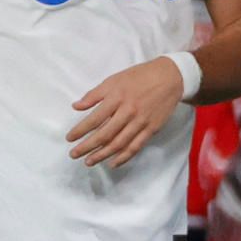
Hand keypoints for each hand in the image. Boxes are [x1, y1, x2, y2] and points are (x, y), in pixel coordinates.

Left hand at [67, 57, 186, 168]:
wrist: (171, 77)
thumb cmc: (140, 77)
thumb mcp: (114, 79)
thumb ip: (95, 94)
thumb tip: (76, 106)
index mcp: (117, 98)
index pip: (95, 119)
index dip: (80, 130)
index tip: (69, 138)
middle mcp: (128, 112)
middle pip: (105, 134)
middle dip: (87, 146)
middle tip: (74, 155)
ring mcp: (141, 122)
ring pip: (119, 143)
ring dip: (102, 155)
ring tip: (89, 162)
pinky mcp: (152, 129)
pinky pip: (136, 146)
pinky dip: (124, 157)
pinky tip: (113, 163)